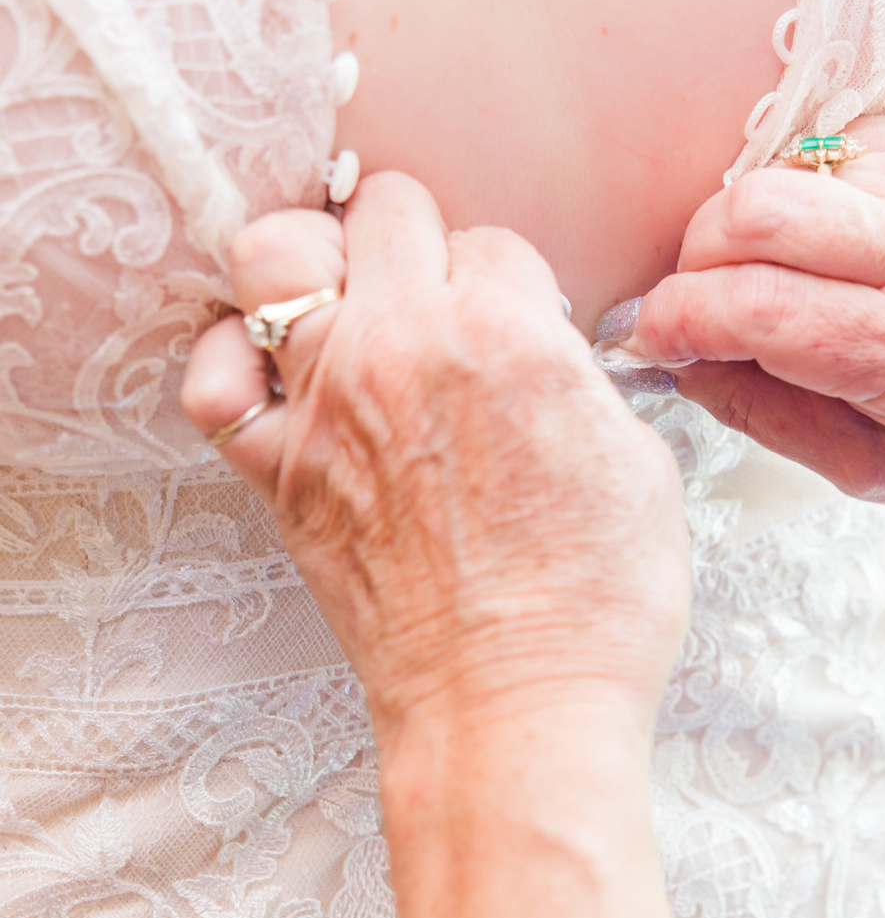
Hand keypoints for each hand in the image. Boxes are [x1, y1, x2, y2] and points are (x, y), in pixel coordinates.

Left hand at [181, 173, 689, 746]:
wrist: (517, 710)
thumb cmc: (594, 605)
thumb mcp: (637, 461)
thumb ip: (579, 380)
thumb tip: (550, 361)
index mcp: (505, 333)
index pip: (494, 241)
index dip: (514, 283)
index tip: (521, 326)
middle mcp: (403, 349)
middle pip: (386, 208)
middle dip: (419, 237)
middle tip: (438, 289)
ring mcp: (327, 408)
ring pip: (275, 253)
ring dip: (317, 259)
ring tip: (346, 296)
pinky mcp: (281, 476)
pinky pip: (215, 383)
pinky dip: (235, 364)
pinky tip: (277, 373)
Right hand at [607, 108, 884, 507]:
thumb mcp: (880, 473)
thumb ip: (767, 418)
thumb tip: (676, 360)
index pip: (758, 311)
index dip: (676, 320)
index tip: (645, 337)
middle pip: (754, 213)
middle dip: (693, 258)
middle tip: (698, 301)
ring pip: (780, 172)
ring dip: (748, 227)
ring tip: (777, 277)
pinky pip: (824, 149)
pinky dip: (806, 196)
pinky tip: (842, 242)